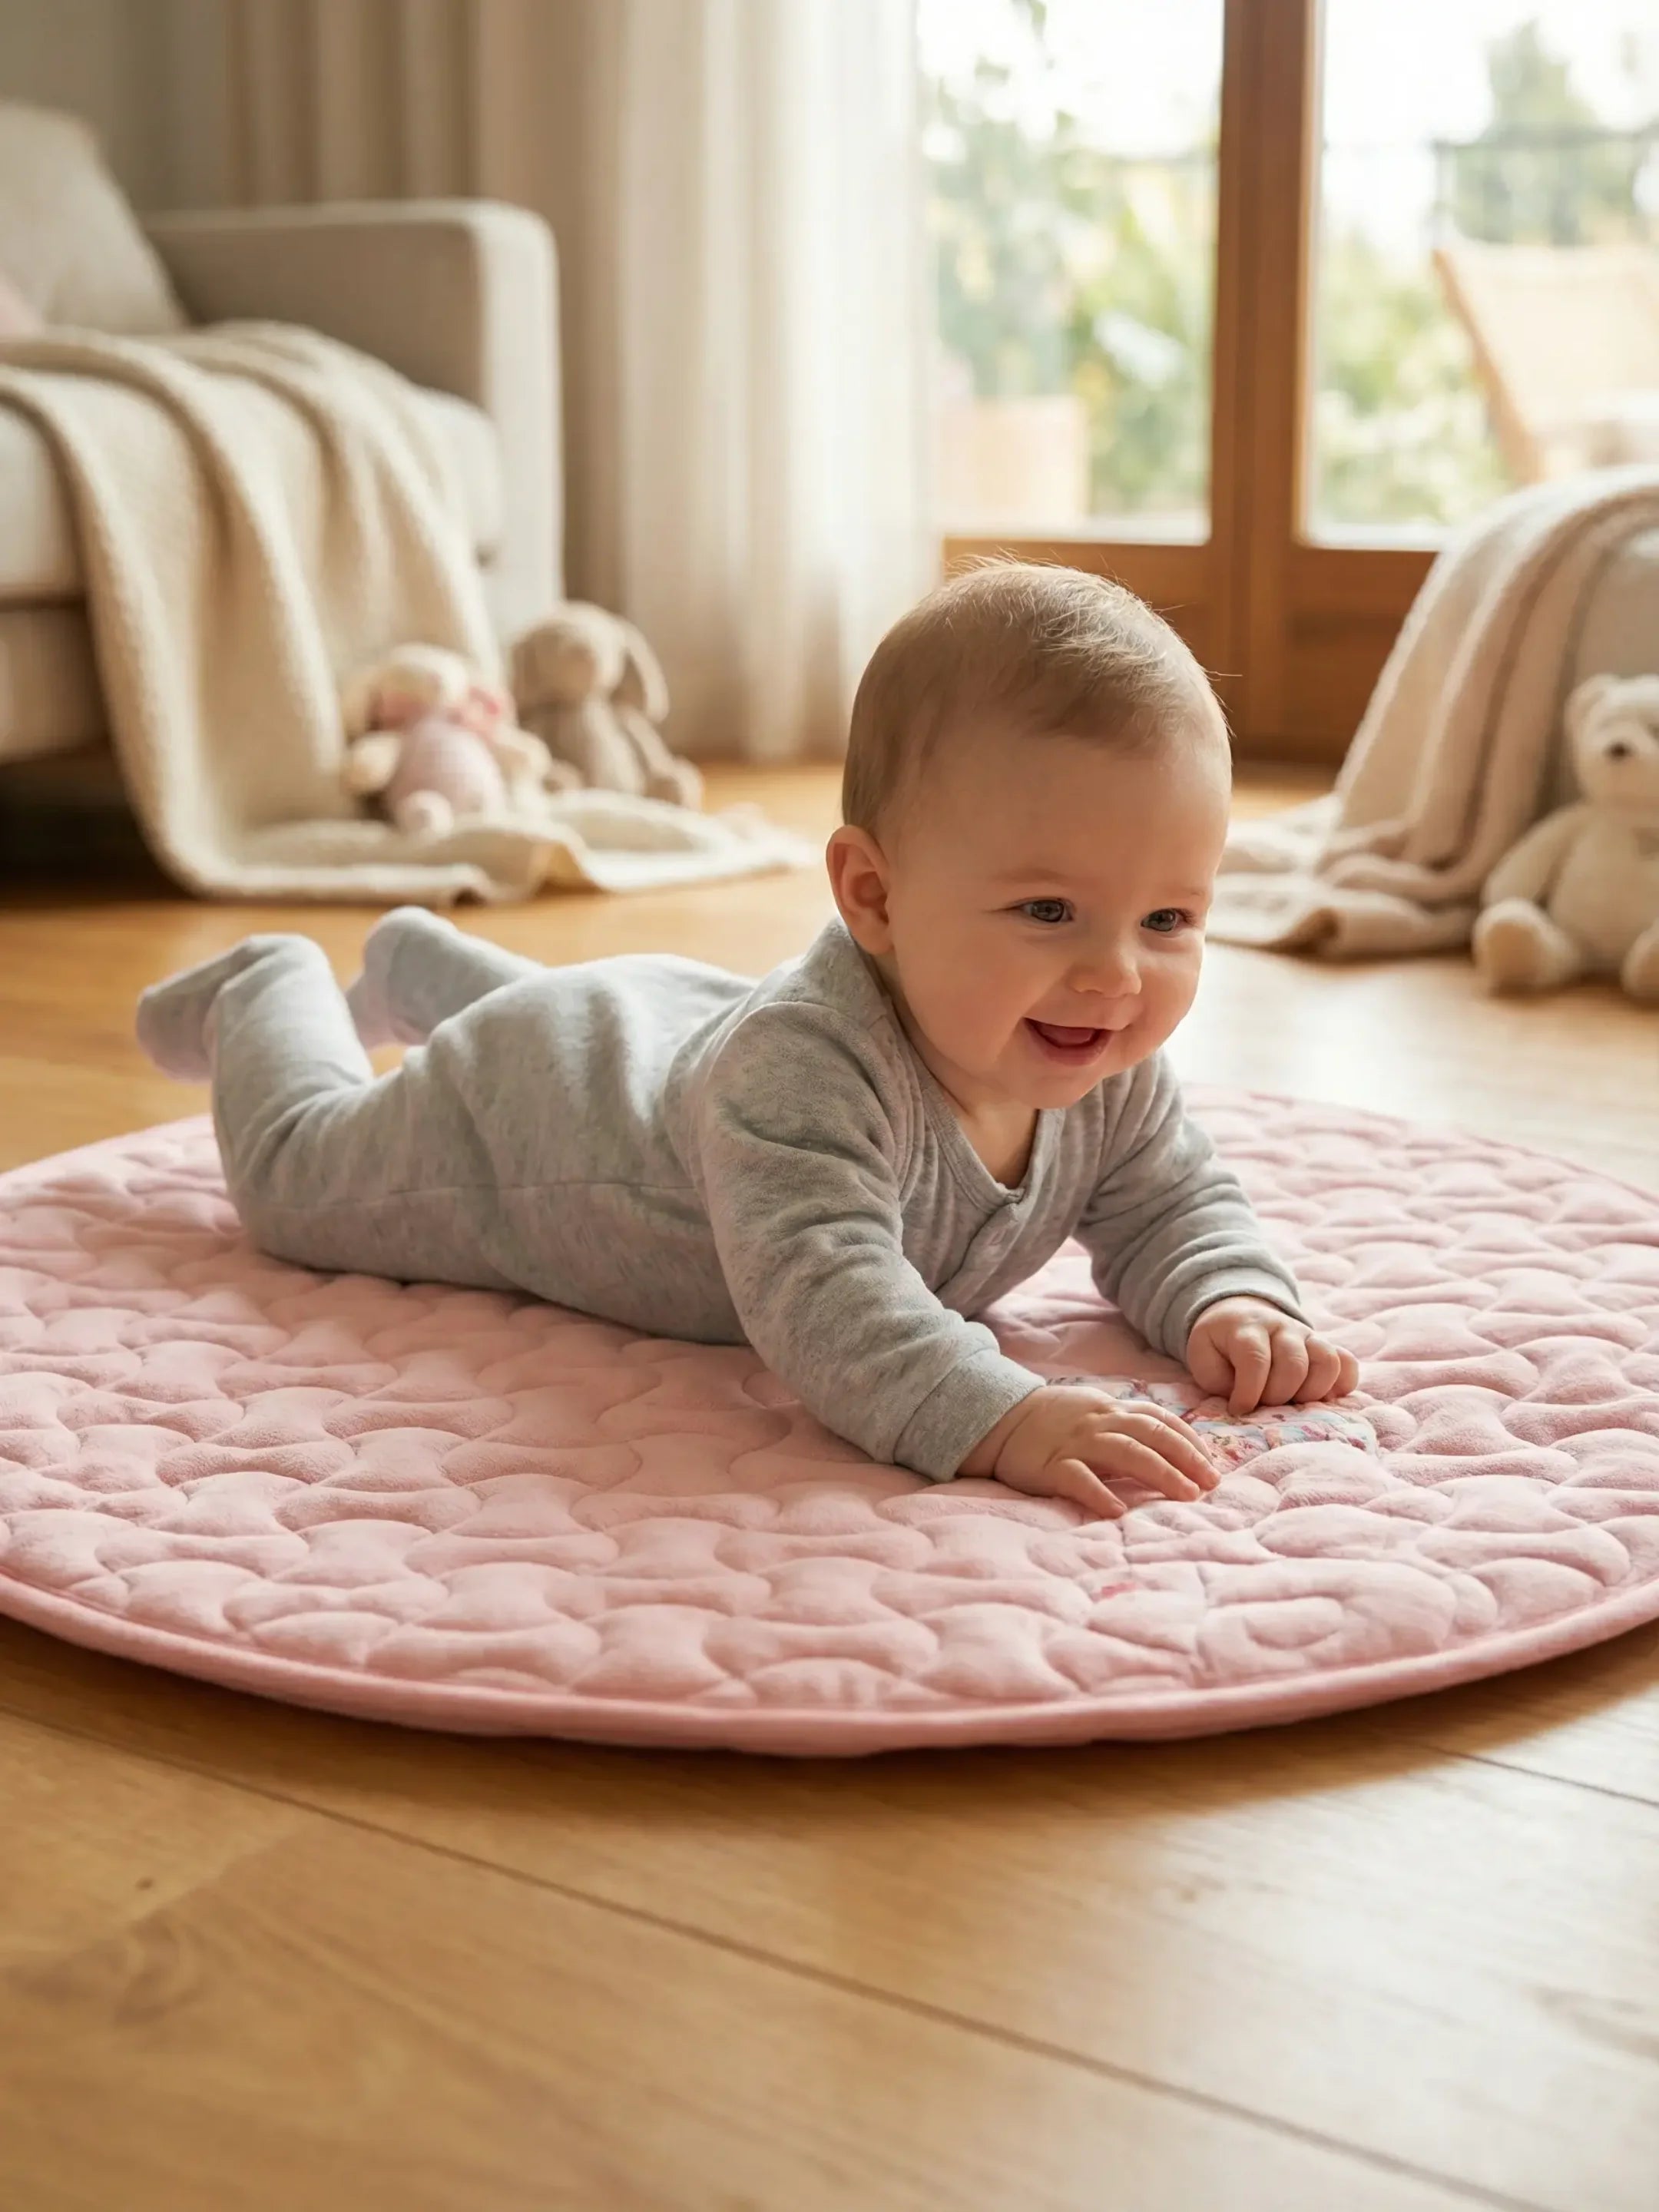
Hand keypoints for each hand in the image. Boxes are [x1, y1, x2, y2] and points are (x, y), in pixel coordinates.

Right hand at [960, 1384, 1219, 1521]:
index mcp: (1112, 1410)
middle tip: (1211, 1483)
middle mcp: (1100, 1423)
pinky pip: (1078, 1479)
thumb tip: (1171, 1446)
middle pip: (1152, 1436)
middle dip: (1186, 1459)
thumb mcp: (1095, 1411)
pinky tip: (1118, 1511)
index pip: (1161, 1420)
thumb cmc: (1054, 1420)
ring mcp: (1076, 1443)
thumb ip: (1128, 1424)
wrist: (1001, 1418)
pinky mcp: (1051, 1466)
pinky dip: (1100, 1494)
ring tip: (1185, 1494)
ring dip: (1160, 1473)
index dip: (1190, 1441)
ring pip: (1126, 1453)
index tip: (1212, 1464)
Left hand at [1186, 1298, 1358, 1415]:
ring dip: (1312, 1393)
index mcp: (1248, 1329)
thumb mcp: (1204, 1359)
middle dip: (1279, 1396)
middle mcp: (1282, 1328)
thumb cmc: (1220, 1348)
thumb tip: (1247, 1406)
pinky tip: (1322, 1399)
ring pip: (1327, 1362)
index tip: (1239, 1410)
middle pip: (1294, 1364)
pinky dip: (1341, 1386)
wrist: (1238, 1317)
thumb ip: (1219, 1381)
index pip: (1256, 1359)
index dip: (1249, 1391)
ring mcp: (1308, 1336)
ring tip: (1293, 1404)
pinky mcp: (1325, 1348)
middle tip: (1264, 1405)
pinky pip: (1347, 1364)